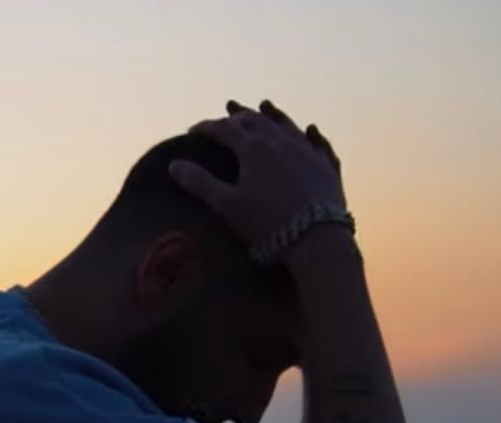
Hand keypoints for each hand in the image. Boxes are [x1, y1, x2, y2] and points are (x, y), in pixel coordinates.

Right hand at [168, 99, 345, 256]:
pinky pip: (318, 143)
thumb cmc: (267, 223)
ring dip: (273, 114)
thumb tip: (174, 165)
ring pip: (287, 125)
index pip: (224, 129)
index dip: (206, 127)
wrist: (318, 238)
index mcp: (253, 148)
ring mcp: (307, 151)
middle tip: (228, 109)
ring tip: (264, 105)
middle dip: (238, 114)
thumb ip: (199, 183)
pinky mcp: (327, 166)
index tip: (192, 130)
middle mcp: (281, 142)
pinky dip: (310, 134)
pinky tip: (310, 129)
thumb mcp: (226, 205)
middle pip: (256, 120)